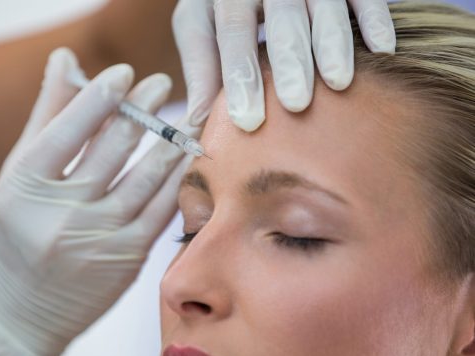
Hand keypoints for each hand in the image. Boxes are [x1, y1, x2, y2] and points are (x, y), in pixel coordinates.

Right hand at [0, 48, 197, 355]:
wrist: (21, 314)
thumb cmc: (16, 238)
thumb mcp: (18, 178)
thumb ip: (46, 118)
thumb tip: (66, 60)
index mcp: (25, 189)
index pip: (68, 129)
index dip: (100, 96)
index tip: (125, 73)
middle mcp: (63, 214)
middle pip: (113, 149)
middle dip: (144, 111)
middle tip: (162, 84)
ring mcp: (100, 239)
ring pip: (147, 178)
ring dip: (172, 142)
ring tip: (187, 117)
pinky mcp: (129, 258)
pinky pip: (162, 210)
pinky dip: (177, 180)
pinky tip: (187, 158)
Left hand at [173, 0, 395, 130]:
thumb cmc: (222, 4)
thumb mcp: (199, 22)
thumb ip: (201, 66)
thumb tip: (196, 121)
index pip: (233, 32)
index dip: (241, 74)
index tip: (248, 120)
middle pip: (282, 16)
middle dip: (290, 60)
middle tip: (296, 103)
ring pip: (324, 4)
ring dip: (333, 42)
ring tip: (339, 81)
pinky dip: (374, 18)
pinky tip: (382, 49)